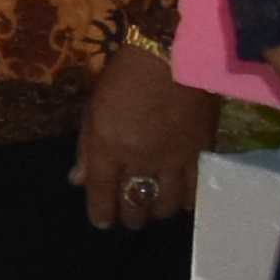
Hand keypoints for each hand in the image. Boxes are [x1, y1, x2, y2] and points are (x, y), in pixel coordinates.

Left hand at [77, 44, 215, 232]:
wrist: (172, 57)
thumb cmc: (124, 78)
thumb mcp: (93, 110)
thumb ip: (87, 148)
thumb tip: (78, 180)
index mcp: (109, 147)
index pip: (102, 193)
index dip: (101, 214)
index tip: (101, 223)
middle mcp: (140, 159)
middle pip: (135, 204)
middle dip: (129, 216)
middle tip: (128, 218)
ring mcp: (173, 159)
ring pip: (165, 204)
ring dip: (156, 211)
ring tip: (152, 209)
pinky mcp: (201, 154)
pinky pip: (195, 190)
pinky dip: (186, 200)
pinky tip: (181, 201)